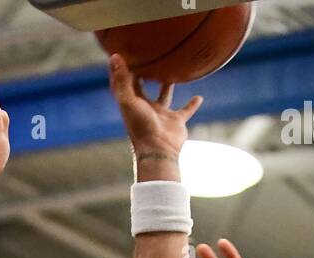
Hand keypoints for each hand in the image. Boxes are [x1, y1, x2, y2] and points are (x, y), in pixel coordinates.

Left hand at [110, 54, 201, 169]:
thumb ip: (122, 79)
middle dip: (144, 73)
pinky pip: (186, 111)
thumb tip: (114, 56)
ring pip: (165, 95)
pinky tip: (199, 97)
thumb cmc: (141, 126)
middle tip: (148, 55)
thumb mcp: (129, 100)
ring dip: (168, 84)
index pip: (125, 83)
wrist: (158, 150)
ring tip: (172, 69)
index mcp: (132, 103)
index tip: (123, 52)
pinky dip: (192, 105)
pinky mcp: (176, 122)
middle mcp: (146, 108)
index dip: (122, 69)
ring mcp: (161, 114)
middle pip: (144, 87)